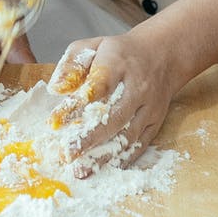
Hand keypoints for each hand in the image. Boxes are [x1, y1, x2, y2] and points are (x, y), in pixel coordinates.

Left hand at [48, 32, 179, 177]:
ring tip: (82, 170)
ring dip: (104, 155)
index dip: (75, 106)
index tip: (54, 123)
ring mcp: (149, 106)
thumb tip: (56, 89)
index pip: (96, 87)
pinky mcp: (156, 121)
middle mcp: (137, 86)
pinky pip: (140, 144)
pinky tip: (104, 168)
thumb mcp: (91, 47)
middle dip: (89, 139)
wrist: (163, 55)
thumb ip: (71, 65)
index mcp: (117, 63)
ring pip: (127, 134)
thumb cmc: (119, 54)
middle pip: (114, 116)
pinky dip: (122, 158)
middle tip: (67, 155)